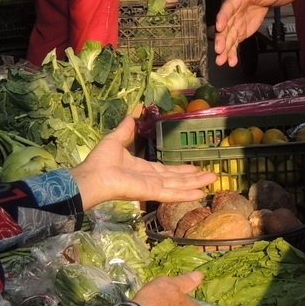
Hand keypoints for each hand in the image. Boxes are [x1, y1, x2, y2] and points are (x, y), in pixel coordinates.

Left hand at [69, 115, 214, 209]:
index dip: (180, 170)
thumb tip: (133, 111)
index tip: (193, 167)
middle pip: (176, 179)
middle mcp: (150, 179)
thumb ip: (126, 127)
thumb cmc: (101, 160)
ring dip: (195, 184)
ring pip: (178, 185)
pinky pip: (171, 193)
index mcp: (141, 169)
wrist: (92, 176)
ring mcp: (152, 187)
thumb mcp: (116, 138)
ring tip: (212, 181)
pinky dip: (186, 194)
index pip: (165, 170)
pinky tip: (200, 194)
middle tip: (211, 175)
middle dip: (193, 177)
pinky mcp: (151, 192)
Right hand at [214, 0, 287, 65]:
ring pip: (227, 36)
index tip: (219, 27)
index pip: (229, 5)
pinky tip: (231, 62)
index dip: (223, 16)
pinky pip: (234, 42)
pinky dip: (232, 52)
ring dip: (224, 49)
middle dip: (221, 38)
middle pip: (225, 25)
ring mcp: (235, 21)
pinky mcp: (239, 30)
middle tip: (219, 50)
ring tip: (221, 61)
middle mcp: (233, 9)